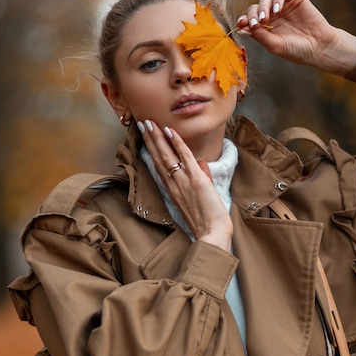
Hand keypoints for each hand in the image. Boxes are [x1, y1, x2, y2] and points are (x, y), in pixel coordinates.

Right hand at [138, 120, 232, 250]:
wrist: (212, 233)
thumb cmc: (208, 220)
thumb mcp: (202, 195)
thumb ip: (201, 177)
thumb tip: (202, 163)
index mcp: (172, 189)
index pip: (158, 165)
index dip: (151, 149)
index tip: (146, 135)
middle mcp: (173, 184)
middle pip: (157, 157)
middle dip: (149, 139)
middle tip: (142, 123)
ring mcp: (182, 182)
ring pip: (166, 155)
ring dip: (157, 137)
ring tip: (149, 122)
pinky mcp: (195, 180)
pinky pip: (184, 157)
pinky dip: (177, 143)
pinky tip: (170, 131)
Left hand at [237, 0, 355, 75]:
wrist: (319, 47)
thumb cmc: (296, 50)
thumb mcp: (274, 45)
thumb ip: (259, 36)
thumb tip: (241, 29)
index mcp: (265, 28)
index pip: (250, 20)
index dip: (244, 20)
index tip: (241, 24)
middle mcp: (272, 16)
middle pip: (255, 9)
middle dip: (253, 15)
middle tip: (256, 24)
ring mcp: (283, 7)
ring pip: (266, 0)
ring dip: (263, 8)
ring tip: (266, 19)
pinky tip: (277, 10)